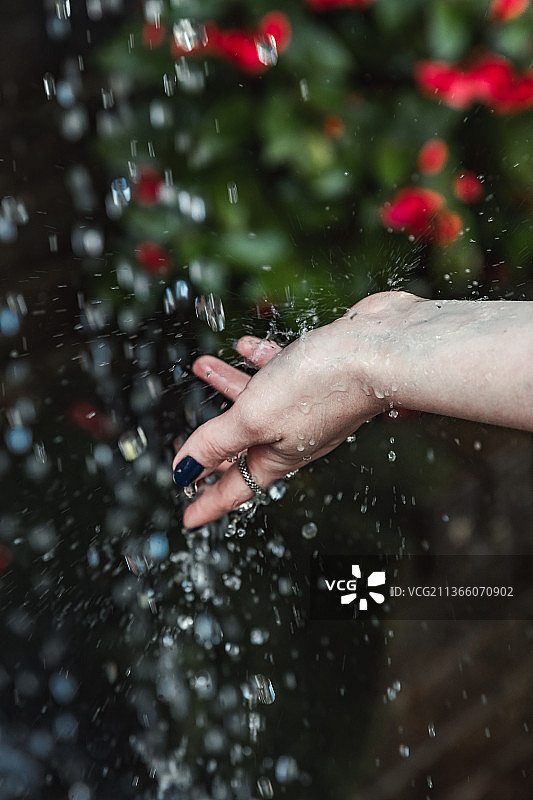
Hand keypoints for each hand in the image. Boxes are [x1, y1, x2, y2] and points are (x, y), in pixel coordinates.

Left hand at [171, 292, 409, 527]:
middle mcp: (294, 435)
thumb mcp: (253, 418)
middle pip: (241, 445)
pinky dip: (259, 360)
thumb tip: (184, 470)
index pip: (235, 489)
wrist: (380, 349)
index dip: (207, 503)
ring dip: (227, 385)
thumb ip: (217, 441)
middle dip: (211, 443)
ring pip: (256, 401)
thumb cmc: (321, 386)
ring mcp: (307, 404)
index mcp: (278, 455)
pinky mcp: (318, 374)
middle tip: (188, 449)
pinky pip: (280, 370)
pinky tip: (246, 345)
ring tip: (202, 365)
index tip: (187, 519)